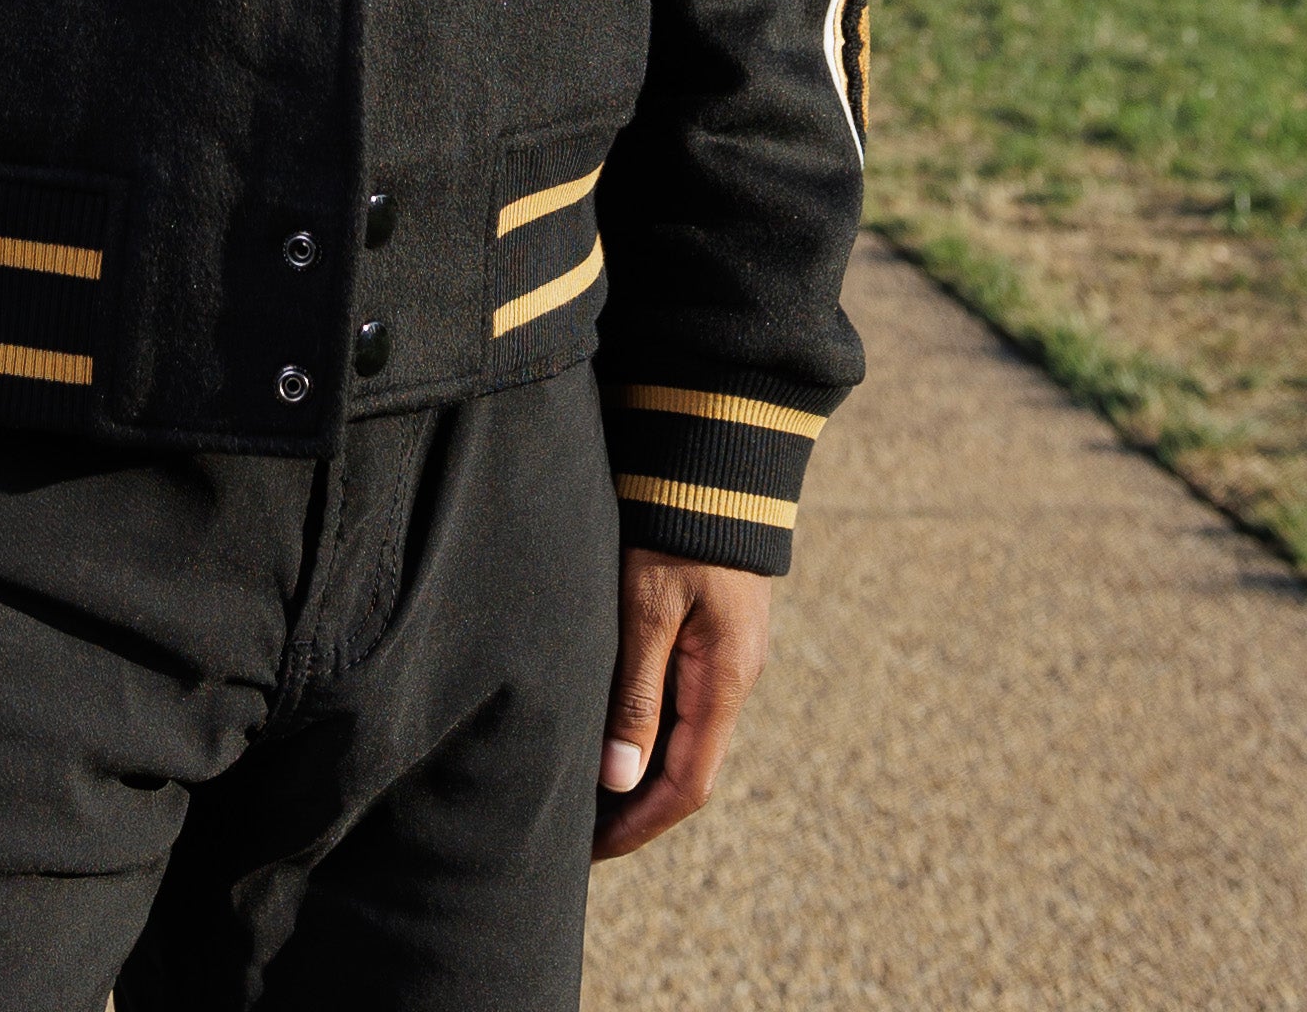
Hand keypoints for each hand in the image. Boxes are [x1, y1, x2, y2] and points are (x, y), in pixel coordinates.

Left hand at [590, 550, 770, 863]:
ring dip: (636, 766)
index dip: (638, 825)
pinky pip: (678, 696)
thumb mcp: (648, 607)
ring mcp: (724, 651)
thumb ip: (637, 692)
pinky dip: (643, 724)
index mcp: (725, 680)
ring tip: (581, 787)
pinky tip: (606, 723)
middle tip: (575, 831)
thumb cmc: (676, 524)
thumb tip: (619, 779)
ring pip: (681, 733)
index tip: (589, 852)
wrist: (714, 453)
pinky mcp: (710, 625)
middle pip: (686, 768)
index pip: (686, 786)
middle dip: (634, 807)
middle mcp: (732, 675)